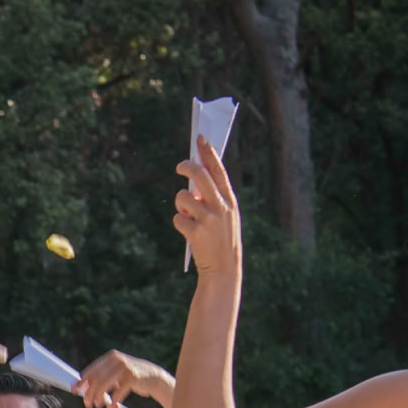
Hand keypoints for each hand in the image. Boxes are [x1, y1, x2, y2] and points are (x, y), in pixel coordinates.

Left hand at [74, 350, 175, 407]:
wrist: (154, 377)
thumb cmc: (130, 377)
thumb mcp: (115, 375)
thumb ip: (101, 378)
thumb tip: (81, 389)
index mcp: (110, 357)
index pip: (92, 370)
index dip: (81, 381)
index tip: (74, 390)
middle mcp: (117, 360)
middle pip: (97, 378)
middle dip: (90, 393)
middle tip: (87, 404)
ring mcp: (125, 367)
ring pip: (105, 384)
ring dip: (99, 398)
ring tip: (98, 406)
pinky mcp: (133, 377)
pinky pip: (118, 392)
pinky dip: (113, 402)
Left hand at [173, 135, 241, 278]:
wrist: (224, 269)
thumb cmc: (222, 239)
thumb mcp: (225, 216)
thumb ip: (213, 199)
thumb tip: (192, 181)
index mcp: (230, 200)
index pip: (218, 170)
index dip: (209, 152)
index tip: (200, 138)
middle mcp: (221, 207)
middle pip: (200, 176)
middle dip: (187, 167)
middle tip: (180, 166)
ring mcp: (208, 219)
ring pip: (182, 197)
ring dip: (180, 203)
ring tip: (188, 216)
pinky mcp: (196, 232)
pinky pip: (177, 218)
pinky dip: (179, 223)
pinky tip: (189, 233)